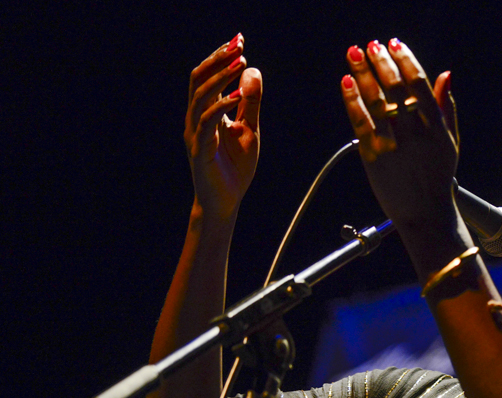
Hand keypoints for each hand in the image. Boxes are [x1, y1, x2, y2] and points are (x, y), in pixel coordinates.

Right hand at [185, 34, 261, 221]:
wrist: (226, 201)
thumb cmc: (235, 167)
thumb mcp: (249, 129)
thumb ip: (250, 103)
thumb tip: (252, 70)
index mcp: (206, 112)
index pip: (208, 76)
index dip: (220, 57)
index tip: (239, 39)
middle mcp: (196, 118)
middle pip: (199, 80)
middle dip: (218, 60)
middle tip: (238, 44)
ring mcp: (195, 133)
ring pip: (200, 97)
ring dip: (220, 78)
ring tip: (239, 63)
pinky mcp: (200, 150)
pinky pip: (207, 123)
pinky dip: (222, 107)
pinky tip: (237, 96)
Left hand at [340, 39, 457, 226]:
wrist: (425, 213)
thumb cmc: (438, 177)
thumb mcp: (450, 141)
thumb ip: (446, 107)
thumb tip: (445, 75)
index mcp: (434, 126)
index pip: (418, 83)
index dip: (405, 60)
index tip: (394, 44)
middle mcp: (414, 132)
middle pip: (394, 88)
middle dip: (381, 62)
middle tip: (371, 46)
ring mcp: (393, 144)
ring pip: (375, 101)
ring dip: (363, 74)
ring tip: (354, 54)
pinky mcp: (374, 156)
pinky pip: (360, 122)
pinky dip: (352, 100)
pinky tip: (346, 83)